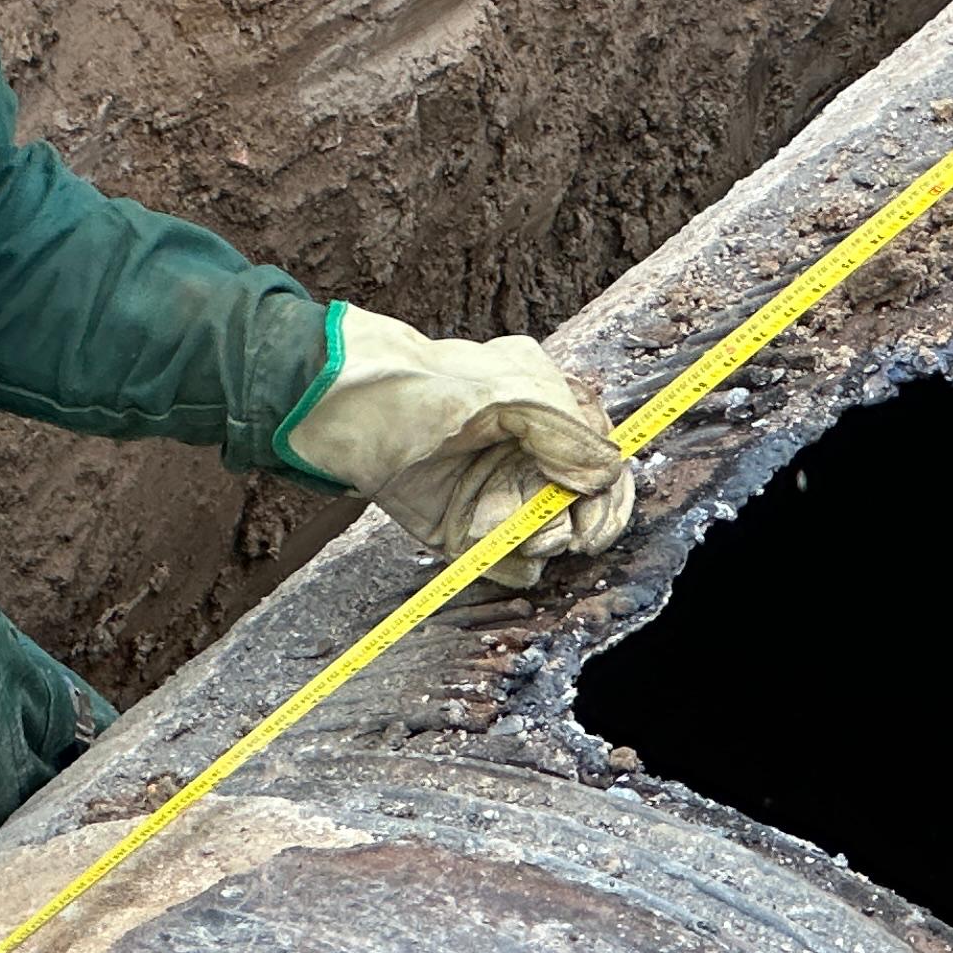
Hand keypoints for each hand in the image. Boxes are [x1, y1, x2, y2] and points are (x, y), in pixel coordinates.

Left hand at [288, 306, 635, 586]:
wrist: (343, 412)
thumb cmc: (424, 387)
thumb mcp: (510, 392)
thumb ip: (569, 431)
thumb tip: (610, 471)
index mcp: (552, 413)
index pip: (606, 466)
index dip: (607, 500)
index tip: (593, 527)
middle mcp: (532, 458)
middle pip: (580, 513)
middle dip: (563, 526)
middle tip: (540, 532)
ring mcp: (500, 494)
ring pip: (543, 543)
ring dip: (522, 541)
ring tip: (485, 520)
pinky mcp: (467, 529)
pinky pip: (505, 564)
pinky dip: (497, 562)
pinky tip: (473, 539)